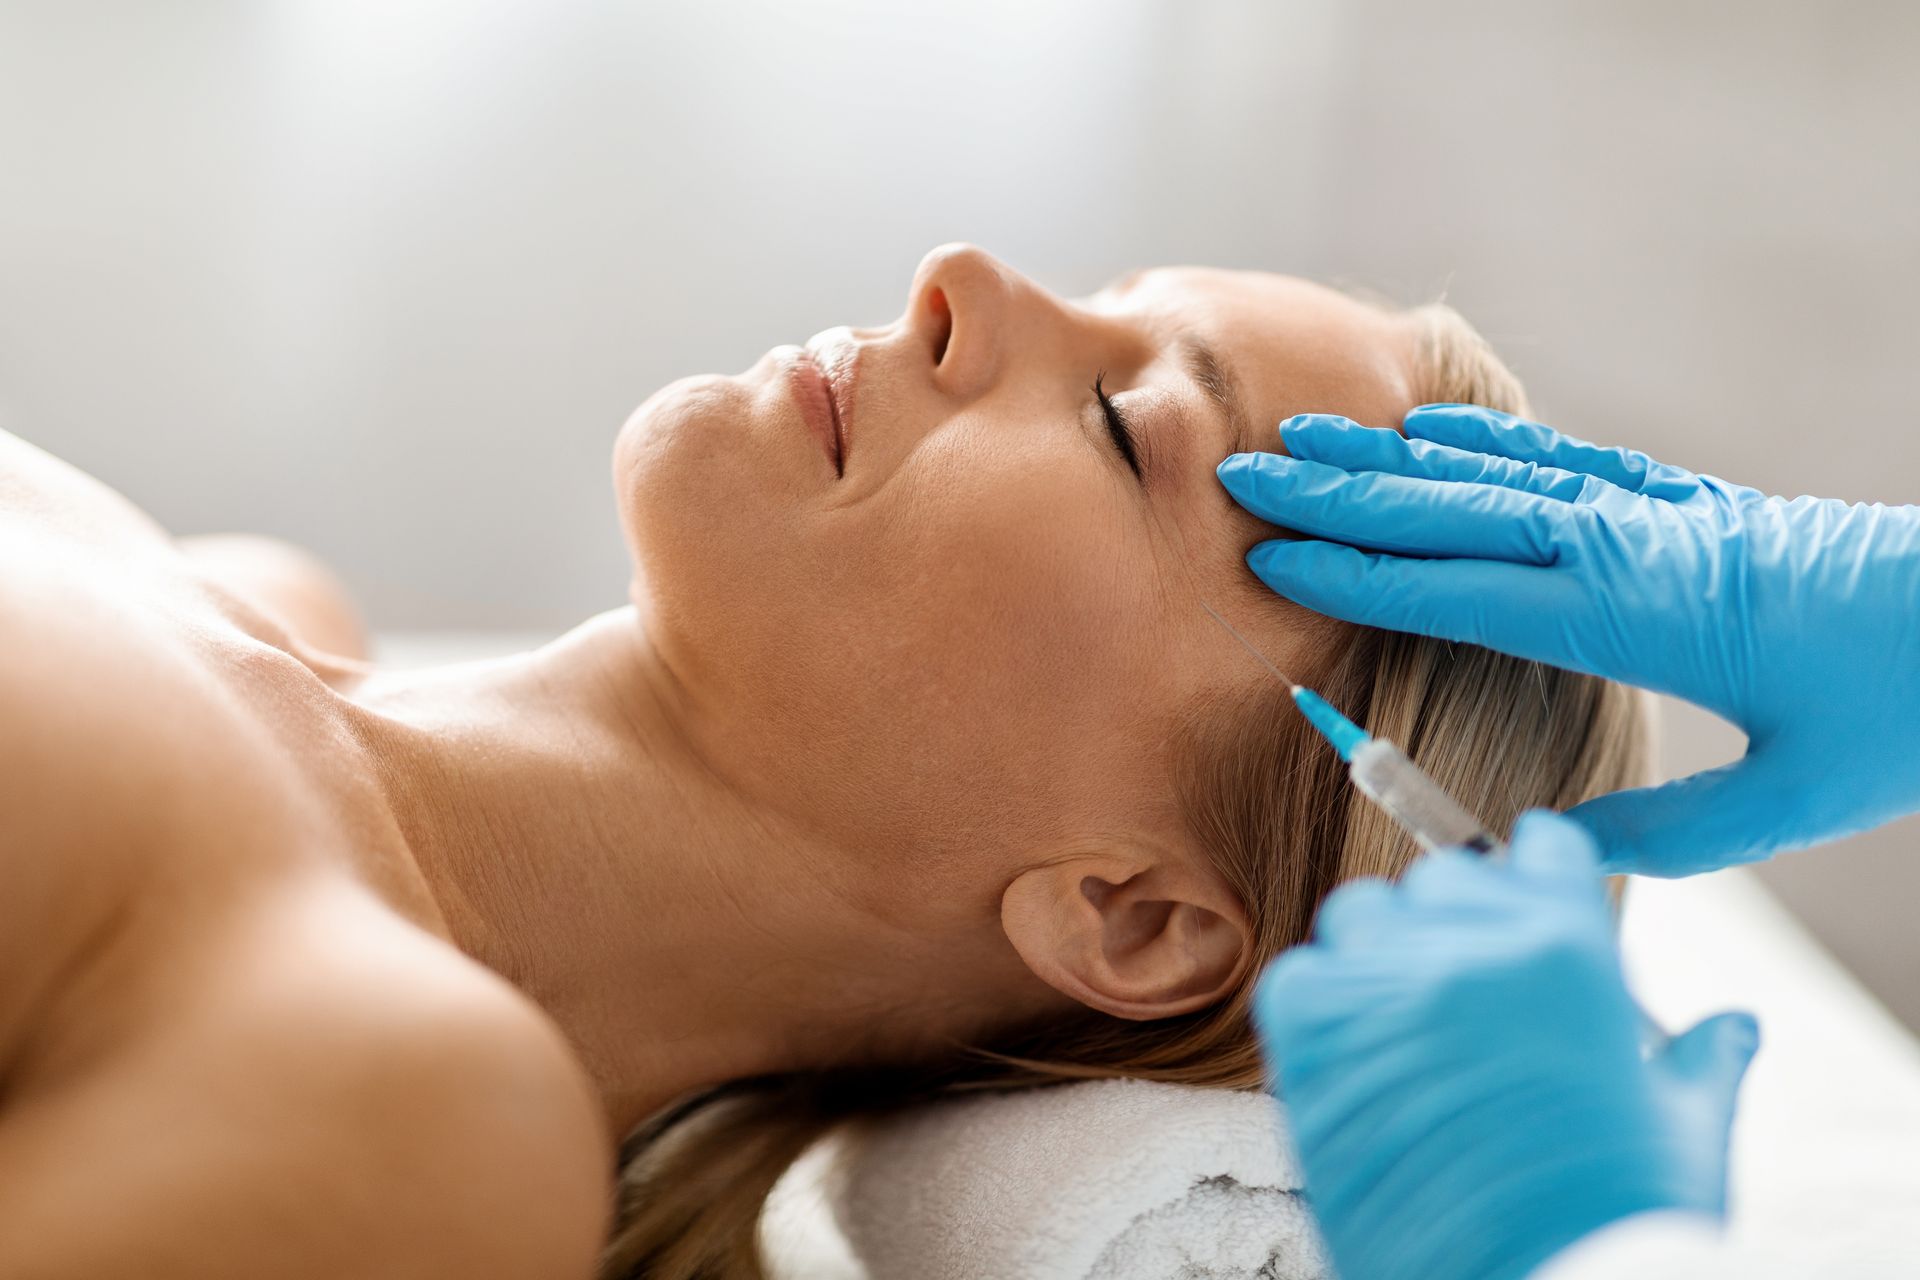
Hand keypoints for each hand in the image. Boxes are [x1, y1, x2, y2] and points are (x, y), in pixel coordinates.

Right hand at [1218, 404, 1919, 874]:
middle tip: (1243, 479)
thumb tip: (1554, 849)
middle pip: (1452, 515)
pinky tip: (1435, 429)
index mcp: (1637, 614)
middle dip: (1339, 497)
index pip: (1459, 589)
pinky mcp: (1683, 505)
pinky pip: (1560, 462)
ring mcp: (1655, 514)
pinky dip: (1485, 444)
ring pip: (1494, 475)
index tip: (1272, 560)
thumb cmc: (1909, 707)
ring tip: (1305, 438)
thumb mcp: (1795, 797)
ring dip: (1390, 459)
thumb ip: (1671, 829)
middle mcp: (1628, 546)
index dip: (1358, 576)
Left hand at [1256, 812, 1757, 1279]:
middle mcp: (1469, 945)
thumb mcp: (1683, 1131)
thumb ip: (1700, 1060)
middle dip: (1455, 923)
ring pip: (1360, 916)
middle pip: (1439, 879)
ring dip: (1380, 955)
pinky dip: (1318, 1005)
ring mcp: (1384, 985)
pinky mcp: (1311, 1036)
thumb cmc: (1620, 1218)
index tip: (1524, 904)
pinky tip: (1353, 1055)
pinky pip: (1298, 978)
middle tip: (1467, 996)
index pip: (1537, 845)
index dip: (1532, 876)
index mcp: (1568, 943)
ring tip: (1407, 1027)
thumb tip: (1735, 1025)